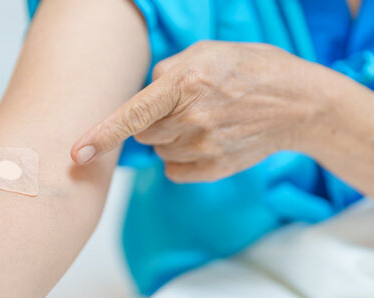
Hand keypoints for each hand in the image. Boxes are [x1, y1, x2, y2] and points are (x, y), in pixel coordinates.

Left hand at [70, 40, 331, 181]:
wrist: (298, 104)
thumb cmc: (253, 69)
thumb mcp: (209, 51)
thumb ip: (168, 71)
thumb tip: (144, 99)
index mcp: (186, 82)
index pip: (133, 114)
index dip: (101, 134)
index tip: (76, 153)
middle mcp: (193, 118)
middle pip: (143, 132)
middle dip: (152, 120)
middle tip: (183, 105)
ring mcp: (205, 147)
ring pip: (158, 151)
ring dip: (167, 138)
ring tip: (202, 120)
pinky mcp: (215, 168)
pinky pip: (175, 170)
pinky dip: (179, 158)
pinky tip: (204, 141)